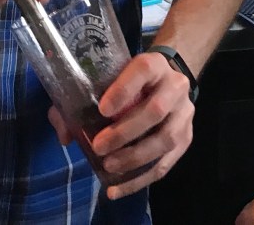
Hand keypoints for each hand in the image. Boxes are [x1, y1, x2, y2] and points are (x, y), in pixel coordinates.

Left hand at [88, 50, 194, 199]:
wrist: (167, 79)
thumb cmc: (131, 79)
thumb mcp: (111, 76)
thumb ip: (82, 97)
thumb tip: (65, 134)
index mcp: (154, 65)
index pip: (142, 71)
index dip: (123, 90)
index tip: (102, 109)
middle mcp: (175, 86)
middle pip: (155, 111)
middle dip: (125, 133)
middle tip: (99, 147)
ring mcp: (185, 113)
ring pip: (165, 139)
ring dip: (135, 158)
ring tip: (109, 168)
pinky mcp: (187, 138)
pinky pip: (166, 163)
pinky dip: (141, 179)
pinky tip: (118, 188)